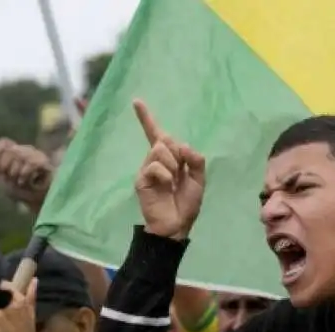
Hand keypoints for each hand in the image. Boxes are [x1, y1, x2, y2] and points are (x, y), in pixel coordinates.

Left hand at [0, 138, 53, 209]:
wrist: (41, 202)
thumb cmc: (24, 192)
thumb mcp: (6, 182)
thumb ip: (0, 172)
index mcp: (17, 153)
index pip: (5, 142)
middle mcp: (27, 151)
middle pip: (11, 149)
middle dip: (6, 165)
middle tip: (9, 178)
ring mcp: (37, 155)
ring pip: (20, 155)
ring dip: (15, 172)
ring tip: (18, 182)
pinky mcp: (45, 162)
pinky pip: (31, 163)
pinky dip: (24, 174)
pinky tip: (24, 182)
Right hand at [133, 99, 205, 239]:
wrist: (176, 226)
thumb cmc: (186, 205)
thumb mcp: (198, 179)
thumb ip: (195, 160)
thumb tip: (182, 145)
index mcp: (169, 159)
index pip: (158, 134)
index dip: (147, 118)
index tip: (136, 101)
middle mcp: (155, 160)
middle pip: (166, 139)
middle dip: (178, 154)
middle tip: (180, 173)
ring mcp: (147, 169)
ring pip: (160, 149)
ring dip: (172, 164)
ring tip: (173, 182)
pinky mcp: (141, 179)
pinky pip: (155, 165)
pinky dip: (165, 174)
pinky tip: (167, 186)